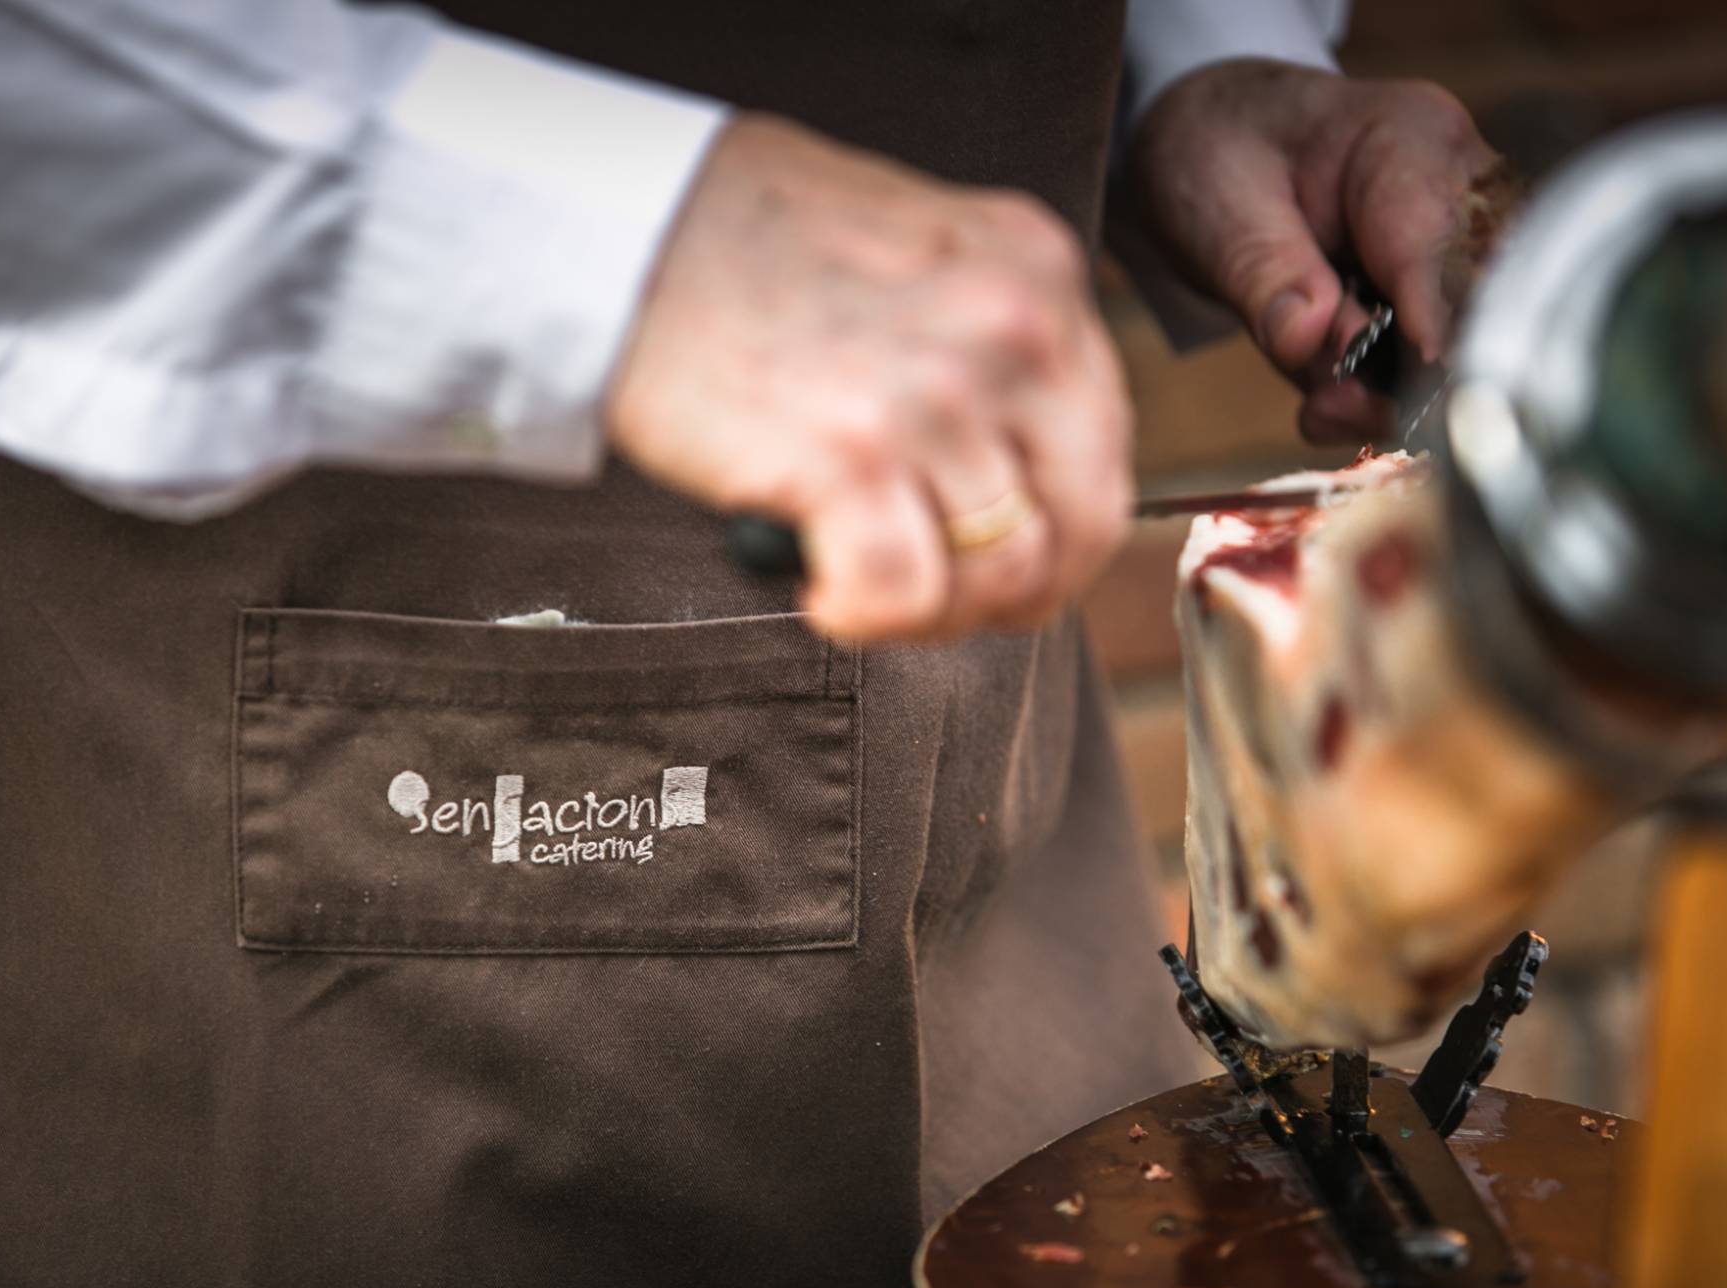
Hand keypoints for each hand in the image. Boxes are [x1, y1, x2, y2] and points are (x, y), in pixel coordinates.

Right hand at [605, 114, 1133, 641]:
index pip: (1105, 447)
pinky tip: (821, 587)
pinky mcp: (849, 456)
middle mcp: (1009, 327)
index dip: (1053, 524)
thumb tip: (1021, 472)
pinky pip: (904, 597)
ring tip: (864, 579)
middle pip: (1081, 525)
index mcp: (1036, 270)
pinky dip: (865, 619)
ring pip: (1002, 576)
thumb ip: (990, 344)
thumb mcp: (921, 252)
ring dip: (936, 611)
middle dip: (1015, 588)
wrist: (621, 230)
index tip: (988, 543)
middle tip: (942, 595)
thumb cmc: (750, 247)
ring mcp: (934, 392)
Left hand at [1127, 60, 1509, 441]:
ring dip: (1389, 395)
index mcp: (1413, 139)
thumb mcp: (1218, 203)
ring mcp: (1450, 249)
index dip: (1433, 312)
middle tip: (1333, 405)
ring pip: (1456, 343)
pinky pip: (1420, 365)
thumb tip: (1307, 336)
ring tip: (1321, 409)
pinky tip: (1324, 406)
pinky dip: (1373, 397)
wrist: (1211, 145)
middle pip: (1473, 298)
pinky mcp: (1427, 300)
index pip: (1439, 236)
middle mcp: (1455, 191)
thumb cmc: (1218, 150)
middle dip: (1410, 372)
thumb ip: (1265, 272)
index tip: (1424, 368)